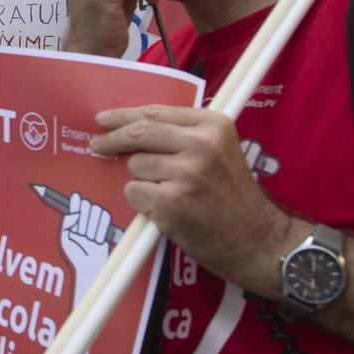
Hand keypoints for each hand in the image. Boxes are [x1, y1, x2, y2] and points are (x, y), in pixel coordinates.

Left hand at [54, 192, 122, 295]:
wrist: (90, 266)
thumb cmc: (76, 254)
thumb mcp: (65, 239)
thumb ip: (67, 223)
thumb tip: (74, 212)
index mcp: (74, 220)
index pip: (76, 205)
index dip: (76, 201)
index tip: (76, 197)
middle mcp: (85, 219)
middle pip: (88, 206)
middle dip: (85, 218)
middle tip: (81, 233)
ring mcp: (96, 222)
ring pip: (98, 212)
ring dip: (93, 225)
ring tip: (88, 239)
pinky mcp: (107, 228)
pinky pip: (106, 220)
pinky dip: (101, 230)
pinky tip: (96, 240)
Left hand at [91, 105, 295, 296]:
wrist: (256, 240)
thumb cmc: (232, 197)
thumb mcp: (219, 151)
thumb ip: (183, 135)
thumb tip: (131, 126)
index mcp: (213, 125)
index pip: (156, 113)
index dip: (124, 115)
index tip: (104, 118)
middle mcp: (201, 144)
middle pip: (139, 133)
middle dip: (112, 139)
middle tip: (97, 145)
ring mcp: (186, 173)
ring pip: (135, 166)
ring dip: (141, 180)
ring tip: (168, 193)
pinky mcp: (172, 202)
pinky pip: (134, 192)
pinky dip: (142, 202)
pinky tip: (164, 210)